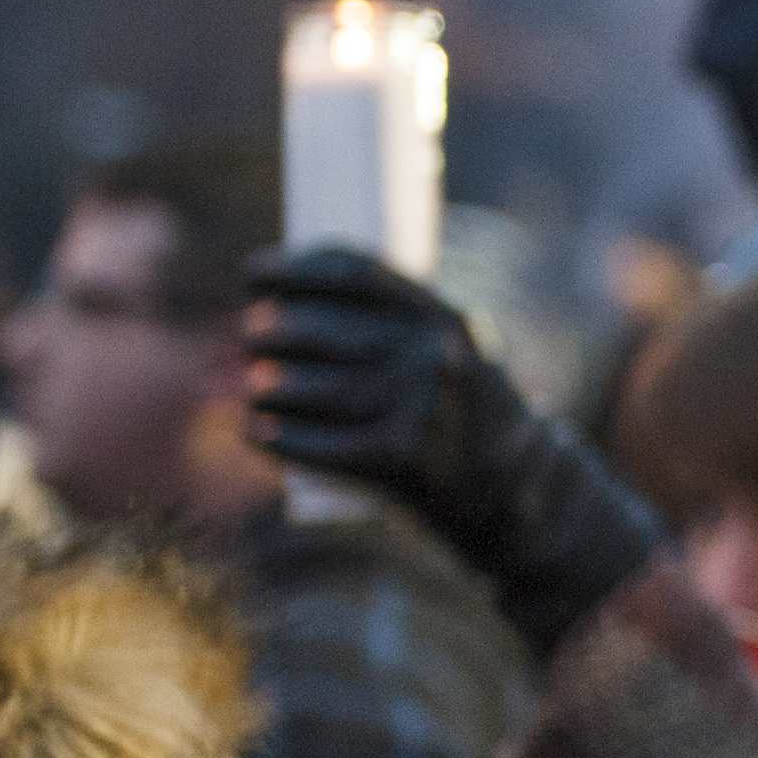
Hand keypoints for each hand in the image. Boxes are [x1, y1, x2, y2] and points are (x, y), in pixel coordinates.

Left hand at [244, 247, 662, 655]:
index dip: (295, 269)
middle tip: (246, 336)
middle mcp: (433, 355)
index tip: (253, 273)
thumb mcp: (444, 353)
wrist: (511, 489)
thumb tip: (277, 310)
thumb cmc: (458, 413)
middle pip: (323, 331)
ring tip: (250, 385)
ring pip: (312, 388)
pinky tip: (253, 430)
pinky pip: (318, 445)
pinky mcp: (400, 459)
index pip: (355, 274)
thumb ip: (386, 329)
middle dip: (271, 330)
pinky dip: (278, 437)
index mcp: (443, 318)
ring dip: (266, 386)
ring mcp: (418, 408)